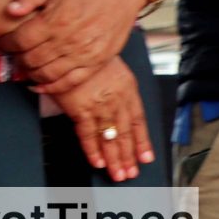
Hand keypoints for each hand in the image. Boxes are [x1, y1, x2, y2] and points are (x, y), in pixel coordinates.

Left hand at [0, 0, 142, 96]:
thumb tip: (9, 11)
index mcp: (54, 21)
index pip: (20, 40)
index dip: (6, 44)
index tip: (1, 42)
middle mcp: (68, 41)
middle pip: (31, 60)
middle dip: (16, 59)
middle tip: (12, 55)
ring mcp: (83, 55)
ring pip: (48, 74)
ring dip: (31, 74)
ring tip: (24, 68)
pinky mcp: (96, 63)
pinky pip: (71, 82)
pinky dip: (52, 88)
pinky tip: (40, 85)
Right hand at [59, 56, 154, 180]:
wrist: (73, 44)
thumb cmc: (89, 54)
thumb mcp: (111, 65)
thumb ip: (115, 86)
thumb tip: (117, 102)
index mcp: (127, 90)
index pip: (139, 122)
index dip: (142, 142)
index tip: (145, 157)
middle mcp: (117, 101)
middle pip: (125, 134)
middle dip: (128, 156)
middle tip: (130, 173)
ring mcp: (99, 106)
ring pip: (110, 138)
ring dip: (114, 158)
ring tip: (117, 174)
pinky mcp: (80, 109)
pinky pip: (87, 134)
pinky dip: (92, 150)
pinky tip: (97, 161)